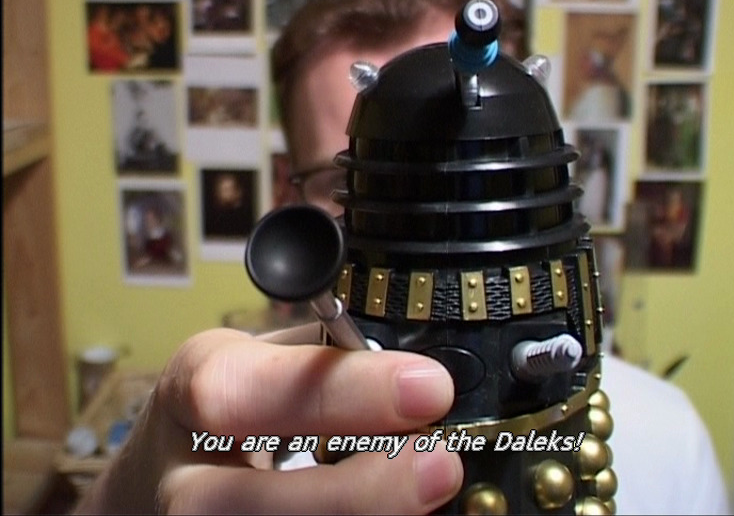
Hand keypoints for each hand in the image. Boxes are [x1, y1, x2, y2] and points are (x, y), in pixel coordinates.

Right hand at [74, 324, 461, 513]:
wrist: (169, 471)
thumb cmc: (232, 406)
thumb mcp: (264, 359)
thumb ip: (325, 362)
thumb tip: (414, 372)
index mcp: (195, 389)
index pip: (244, 391)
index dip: (338, 393)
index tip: (426, 387)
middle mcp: (183, 477)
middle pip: (246, 505)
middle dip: (359, 491)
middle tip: (439, 463)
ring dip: (367, 515)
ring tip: (429, 486)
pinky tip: (402, 510)